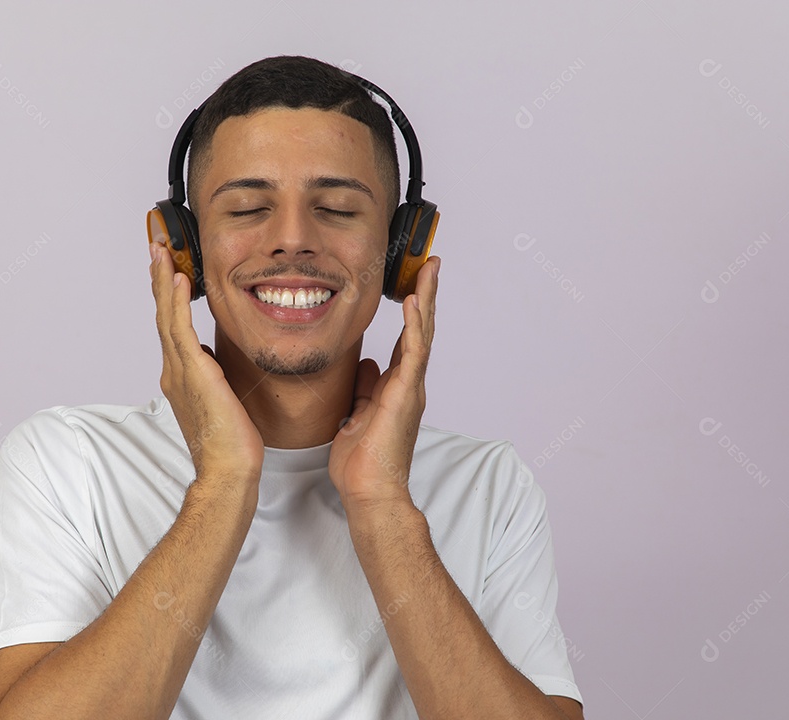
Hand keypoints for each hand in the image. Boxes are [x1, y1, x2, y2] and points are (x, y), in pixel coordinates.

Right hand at [148, 240, 264, 482]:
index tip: (167, 271)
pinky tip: (179, 280)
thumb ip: (209, 375)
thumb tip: (209, 357)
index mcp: (181, 376)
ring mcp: (181, 371)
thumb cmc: (229, 443)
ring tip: (161, 253)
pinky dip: (178, 303)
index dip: (168, 297)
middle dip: (159, 280)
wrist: (228, 470)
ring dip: (164, 282)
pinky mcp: (194, 373)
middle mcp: (175, 370)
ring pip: (168, 316)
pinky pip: (181, 329)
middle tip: (155, 248)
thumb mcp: (220, 398)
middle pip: (163, 315)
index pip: (172, 327)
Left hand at [328, 256, 440, 511]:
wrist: (370, 493)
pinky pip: (412, 354)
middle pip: (420, 330)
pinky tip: (413, 303)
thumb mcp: (357, 416)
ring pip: (421, 335)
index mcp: (397, 387)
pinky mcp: (404, 396)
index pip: (407, 340)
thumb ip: (365, 389)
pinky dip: (414, 327)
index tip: (414, 284)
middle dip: (426, 295)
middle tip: (431, 264)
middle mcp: (408, 384)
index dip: (412, 312)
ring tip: (429, 270)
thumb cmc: (362, 463)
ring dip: (426, 300)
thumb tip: (367, 365)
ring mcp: (409, 389)